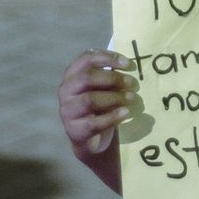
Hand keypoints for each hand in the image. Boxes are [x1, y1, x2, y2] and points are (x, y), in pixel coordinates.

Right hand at [58, 49, 135, 163]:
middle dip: (112, 79)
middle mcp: (65, 90)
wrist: (91, 140)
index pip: (86, 58)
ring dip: (114, 97)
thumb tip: (129, 66)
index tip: (128, 64)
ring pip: (89, 99)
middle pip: (86, 78)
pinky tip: (125, 113)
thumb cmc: (99, 106)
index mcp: (72, 74)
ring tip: (132, 98)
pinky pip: (93, 123)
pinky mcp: (74, 130)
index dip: (107, 58)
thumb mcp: (102, 88)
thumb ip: (109, 75)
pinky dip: (112, 117)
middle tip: (132, 83)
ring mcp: (67, 111)